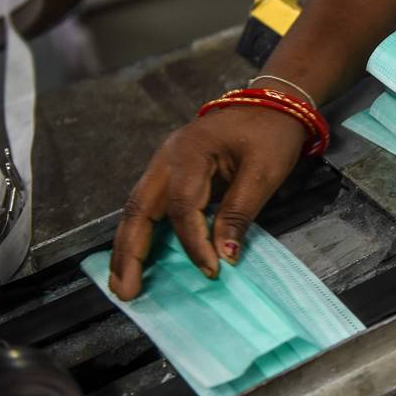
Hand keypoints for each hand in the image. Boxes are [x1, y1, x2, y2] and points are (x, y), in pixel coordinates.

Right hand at [108, 105, 306, 299]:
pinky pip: (149, 205)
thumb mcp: (264, 171)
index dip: (193, 242)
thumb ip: (239, 212)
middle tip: (127, 291)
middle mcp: (167, 157)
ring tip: (122, 282)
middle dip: (130, 252)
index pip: (182, 206)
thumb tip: (224, 255)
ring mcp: (164, 163)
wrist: (274, 103)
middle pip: (139, 208)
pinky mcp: (170, 171)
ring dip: (128, 246)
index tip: (212, 271)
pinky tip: (137, 257)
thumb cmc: (272, 134)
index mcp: (190, 152)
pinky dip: (141, 232)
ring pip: (137, 208)